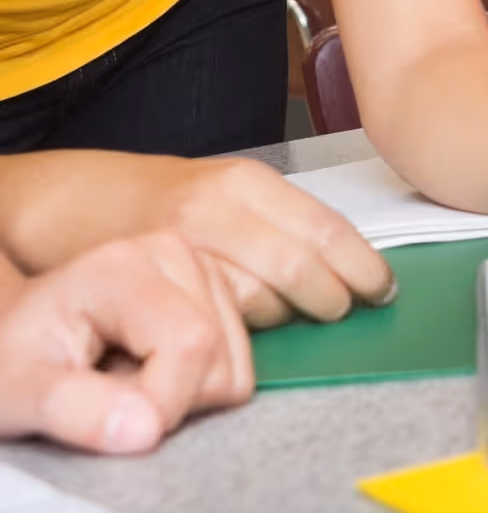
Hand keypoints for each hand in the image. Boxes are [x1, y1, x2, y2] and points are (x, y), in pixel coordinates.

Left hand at [0, 235, 252, 452]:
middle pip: (217, 354)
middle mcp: (173, 252)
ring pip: (235, 364)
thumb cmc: (13, 360)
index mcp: (124, 265)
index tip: (114, 430)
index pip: (189, 343)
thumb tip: (149, 430)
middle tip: (106, 394)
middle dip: (168, 400)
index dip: (162, 403)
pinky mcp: (215, 292)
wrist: (15, 337)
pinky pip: (238, 363)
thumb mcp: (16, 392)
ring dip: (184, 395)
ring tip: (123, 381)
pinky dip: (197, 385)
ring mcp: (200, 268)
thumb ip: (73, 410)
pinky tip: (149, 371)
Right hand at [1, 153, 394, 328]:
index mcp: (250, 181)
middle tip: (347, 311)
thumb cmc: (167, 200)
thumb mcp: (231, 192)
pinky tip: (250, 328)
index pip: (327, 227)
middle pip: (301, 266)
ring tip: (299, 318)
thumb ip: (281, 221)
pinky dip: (244, 331)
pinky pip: (216, 317)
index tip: (384, 288)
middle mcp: (221, 206)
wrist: (79, 202)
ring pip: (261, 299)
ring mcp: (186, 243)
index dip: (363, 264)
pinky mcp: (157, 278)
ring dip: (289, 317)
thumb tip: (347, 264)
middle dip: (334, 298)